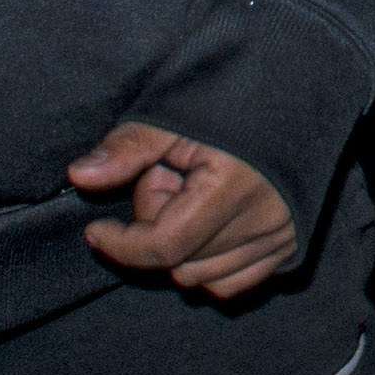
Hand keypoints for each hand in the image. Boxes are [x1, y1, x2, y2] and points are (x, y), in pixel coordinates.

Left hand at [67, 122, 301, 300]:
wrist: (297, 91)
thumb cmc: (233, 99)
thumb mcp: (173, 116)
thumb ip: (126, 150)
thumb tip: (78, 176)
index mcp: (233, 188)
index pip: (164, 246)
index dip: (121, 244)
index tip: (95, 229)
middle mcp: (263, 222)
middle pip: (179, 263)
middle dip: (156, 230)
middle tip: (166, 180)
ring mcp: (280, 238)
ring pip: (203, 280)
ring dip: (183, 248)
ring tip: (192, 196)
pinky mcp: (290, 246)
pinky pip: (233, 283)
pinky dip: (209, 265)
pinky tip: (207, 224)